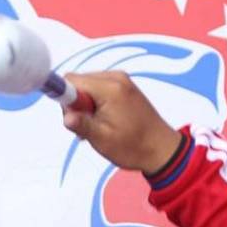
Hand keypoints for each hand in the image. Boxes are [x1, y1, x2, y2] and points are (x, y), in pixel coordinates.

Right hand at [62, 71, 182, 173]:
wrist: (162, 149)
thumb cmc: (133, 146)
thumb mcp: (103, 139)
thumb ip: (82, 124)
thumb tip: (65, 116)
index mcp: (110, 88)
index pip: (71, 80)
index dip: (67, 100)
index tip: (75, 118)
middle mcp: (115, 77)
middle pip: (78, 82)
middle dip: (76, 104)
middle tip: (89, 126)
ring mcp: (121, 80)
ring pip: (86, 86)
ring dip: (85, 105)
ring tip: (98, 126)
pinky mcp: (124, 86)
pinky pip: (98, 88)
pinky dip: (95, 103)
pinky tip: (104, 120)